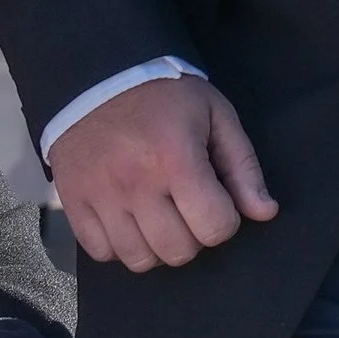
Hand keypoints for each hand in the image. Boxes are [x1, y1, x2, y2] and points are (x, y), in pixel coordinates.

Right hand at [49, 79, 276, 270]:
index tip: (217, 200)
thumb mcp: (216, 116)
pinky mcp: (72, 203)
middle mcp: (135, 184)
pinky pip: (102, 253)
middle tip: (188, 207)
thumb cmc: (166, 96)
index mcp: (176, 158)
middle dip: (194, 236)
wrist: (99, 78)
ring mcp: (100, 197)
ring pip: (139, 260)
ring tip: (160, 216)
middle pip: (178, 250)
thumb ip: (243, 167)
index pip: (214, 227)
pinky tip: (130, 220)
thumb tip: (266, 212)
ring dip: (158, 246)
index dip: (225, 220)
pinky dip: (120, 246)